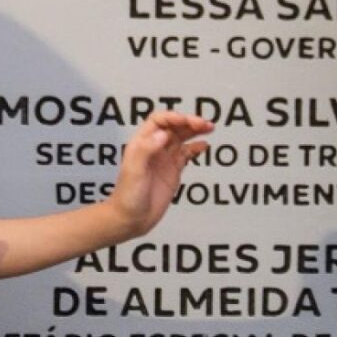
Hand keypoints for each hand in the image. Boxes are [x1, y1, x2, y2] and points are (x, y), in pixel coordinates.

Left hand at [105, 111, 214, 236]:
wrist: (131, 219)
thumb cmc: (127, 196)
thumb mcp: (134, 171)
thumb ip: (147, 150)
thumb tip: (164, 134)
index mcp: (142, 143)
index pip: (158, 121)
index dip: (173, 117)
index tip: (187, 121)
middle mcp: (154, 148)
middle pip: (173, 127)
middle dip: (189, 122)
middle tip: (204, 124)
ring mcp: (164, 159)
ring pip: (181, 138)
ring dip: (194, 131)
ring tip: (209, 128)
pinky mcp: (173, 171)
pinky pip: (186, 154)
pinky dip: (196, 148)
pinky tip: (204, 145)